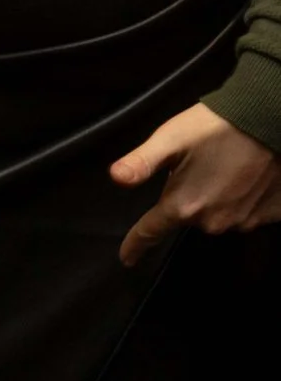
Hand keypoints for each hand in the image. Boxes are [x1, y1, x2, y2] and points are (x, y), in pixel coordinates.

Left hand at [112, 103, 280, 265]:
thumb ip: (141, 163)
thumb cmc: (214, 128)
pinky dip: (242, 200)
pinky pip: (246, 214)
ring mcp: (244, 222)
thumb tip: (115, 178)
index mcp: (184, 205)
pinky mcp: (271, 216)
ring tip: (222, 169)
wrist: (269, 121)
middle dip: (185, 199)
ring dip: (214, 199)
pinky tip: (246, 178)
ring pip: (216, 216)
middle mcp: (213, 222)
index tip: (126, 259)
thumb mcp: (169, 139)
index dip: (135, 245)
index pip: (151, 231)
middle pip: (187, 217)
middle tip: (195, 168)